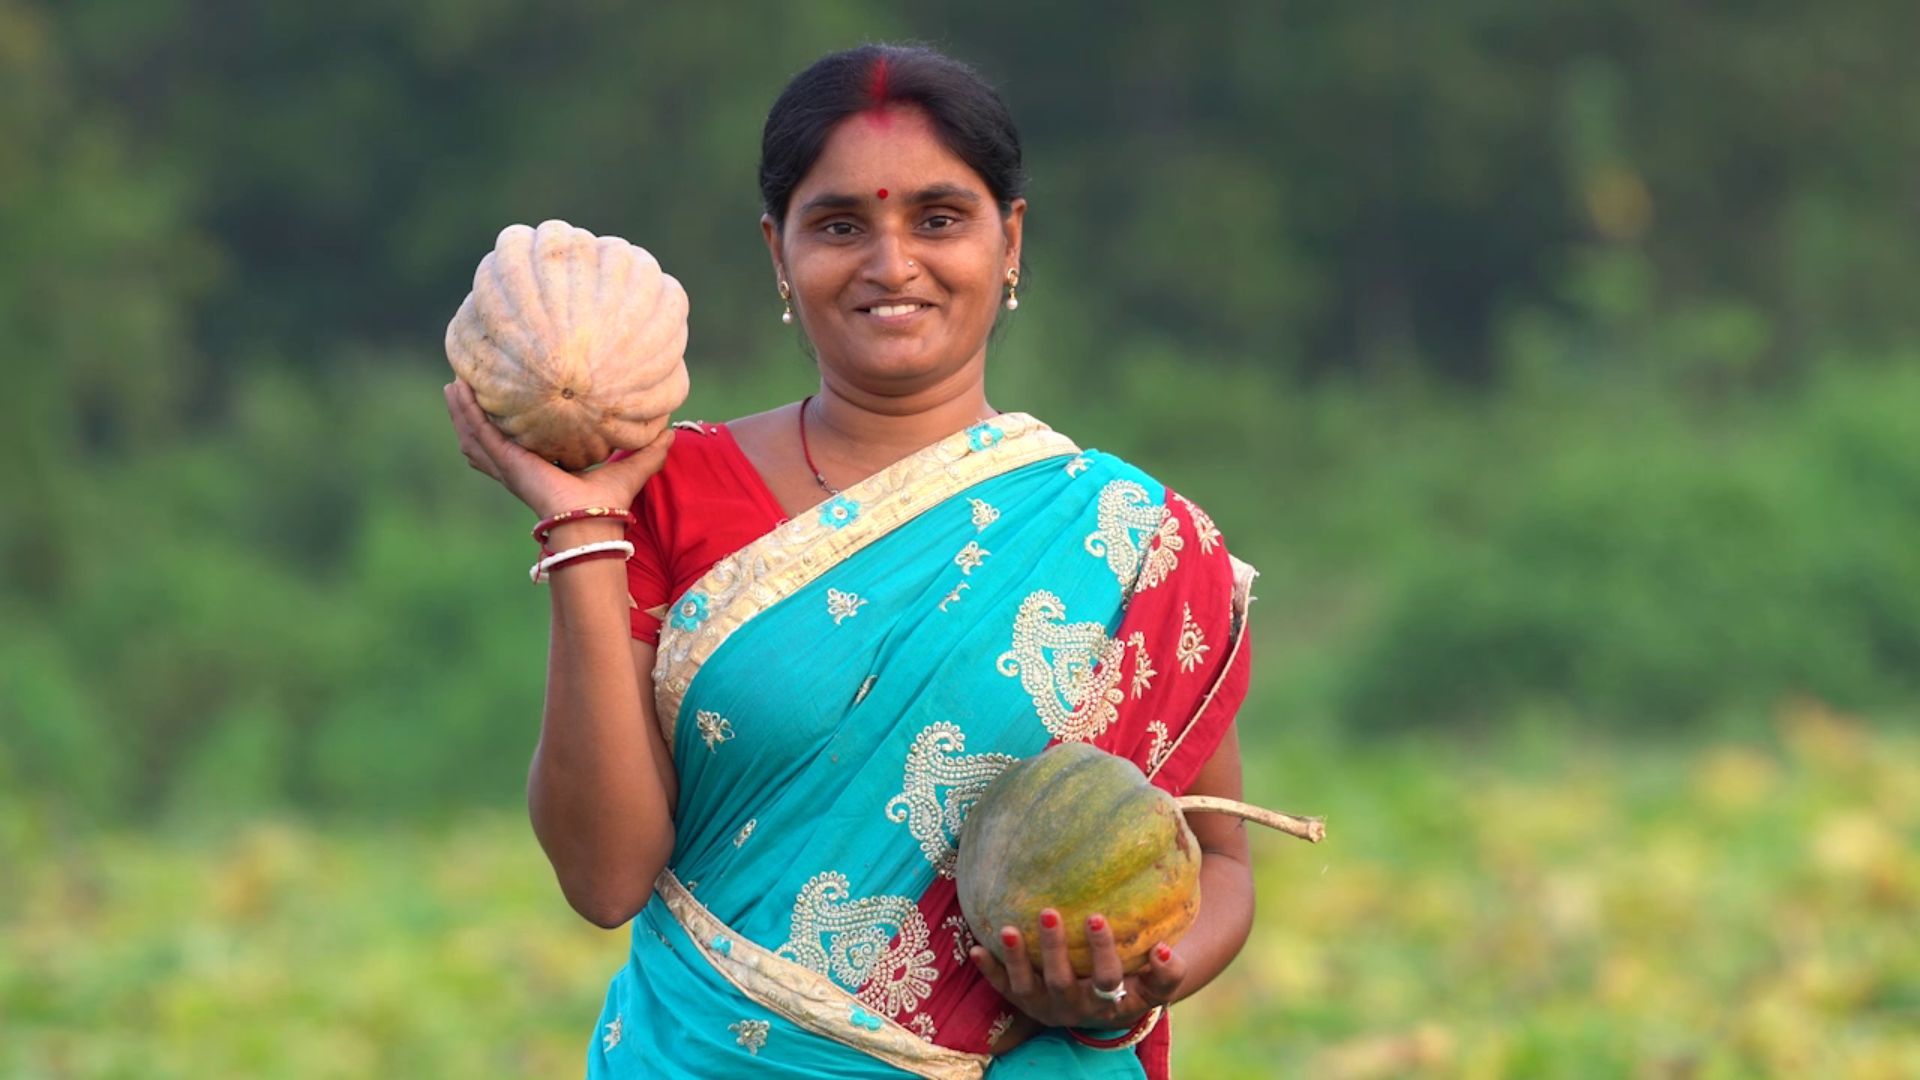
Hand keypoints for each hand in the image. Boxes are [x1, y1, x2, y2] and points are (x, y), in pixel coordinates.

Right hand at [443, 379, 673, 517]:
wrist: (592, 523)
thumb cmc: (608, 505)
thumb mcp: (631, 467)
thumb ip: (650, 450)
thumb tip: (672, 430)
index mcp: (544, 468)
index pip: (521, 444)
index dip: (510, 425)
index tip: (507, 402)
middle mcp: (521, 467)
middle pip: (488, 439)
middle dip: (475, 416)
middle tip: (465, 389)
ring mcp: (509, 465)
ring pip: (476, 435)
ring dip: (462, 412)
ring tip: (453, 386)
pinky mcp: (507, 462)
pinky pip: (480, 432)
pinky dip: (467, 412)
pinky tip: (458, 391)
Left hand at [967, 909, 1187, 1032]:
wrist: (1105, 1009)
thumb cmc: (1134, 983)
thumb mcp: (1156, 985)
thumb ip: (1169, 971)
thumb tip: (1164, 949)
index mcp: (1108, 1003)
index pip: (1107, 978)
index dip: (1102, 952)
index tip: (1097, 917)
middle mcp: (1074, 1008)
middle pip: (1062, 981)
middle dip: (1054, 949)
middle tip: (1049, 911)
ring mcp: (1045, 1006)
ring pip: (1028, 987)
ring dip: (1016, 959)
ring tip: (1008, 929)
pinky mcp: (1023, 1002)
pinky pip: (1003, 988)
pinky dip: (989, 969)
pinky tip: (975, 947)